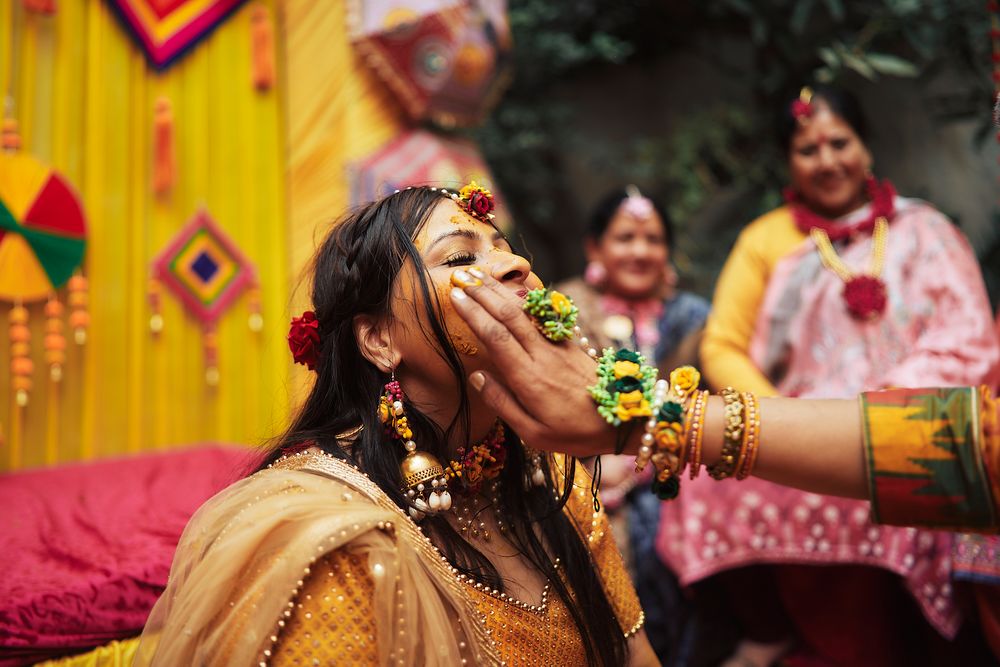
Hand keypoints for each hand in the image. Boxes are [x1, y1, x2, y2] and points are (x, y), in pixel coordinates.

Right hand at [449, 269, 617, 456]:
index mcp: (528, 378)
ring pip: (525, 309)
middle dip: (482, 293)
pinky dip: (525, 297)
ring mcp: (558, 345)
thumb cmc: (575, 432)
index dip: (474, 314)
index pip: (496, 336)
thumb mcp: (534, 434)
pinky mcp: (571, 342)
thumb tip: (477, 377)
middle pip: (508, 315)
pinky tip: (513, 286)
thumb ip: (503, 404)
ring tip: (479, 274)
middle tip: (459, 277)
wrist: (623, 420)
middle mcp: (542, 355)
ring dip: (500, 290)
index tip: (455, 298)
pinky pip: (543, 314)